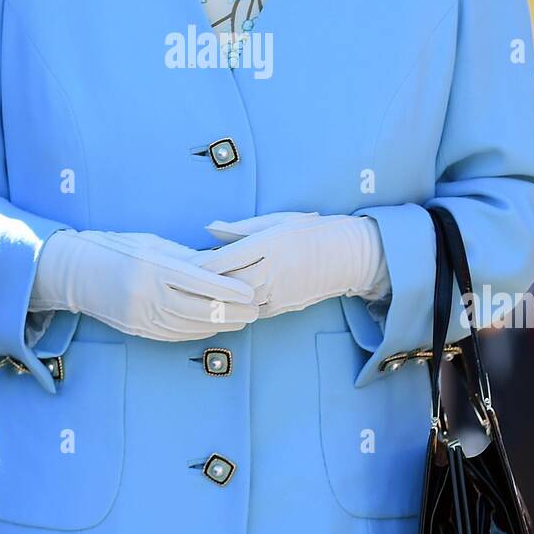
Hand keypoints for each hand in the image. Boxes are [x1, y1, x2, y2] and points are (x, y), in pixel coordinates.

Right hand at [31, 227, 266, 341]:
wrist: (78, 272)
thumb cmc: (120, 249)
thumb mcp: (153, 244)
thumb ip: (186, 258)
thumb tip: (221, 265)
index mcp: (154, 268)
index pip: (201, 282)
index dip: (229, 290)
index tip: (251, 293)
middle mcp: (147, 294)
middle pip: (200, 310)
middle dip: (232, 312)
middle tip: (256, 311)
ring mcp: (142, 316)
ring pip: (190, 326)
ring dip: (220, 325)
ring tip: (242, 321)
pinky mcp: (138, 329)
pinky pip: (175, 335)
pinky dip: (199, 332)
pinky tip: (214, 327)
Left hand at [192, 211, 385, 318]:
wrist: (350, 256)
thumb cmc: (312, 231)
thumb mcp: (278, 221)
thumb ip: (241, 227)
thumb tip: (209, 229)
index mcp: (269, 244)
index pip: (224, 258)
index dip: (200, 263)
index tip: (184, 263)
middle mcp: (273, 270)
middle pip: (227, 283)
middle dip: (204, 284)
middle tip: (182, 282)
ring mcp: (279, 292)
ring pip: (237, 301)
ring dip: (218, 299)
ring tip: (197, 294)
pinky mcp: (284, 307)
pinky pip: (252, 312)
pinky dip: (236, 308)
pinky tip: (224, 303)